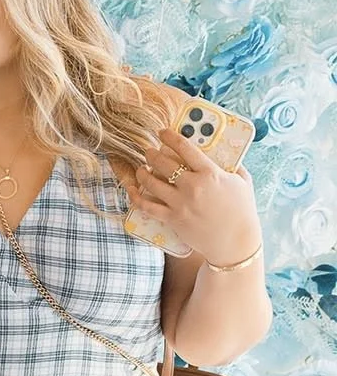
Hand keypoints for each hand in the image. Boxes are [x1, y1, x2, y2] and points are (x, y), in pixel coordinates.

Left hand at [128, 128, 261, 266]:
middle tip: (148, 151)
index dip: (170, 137)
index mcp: (210, 174)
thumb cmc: (242, 212)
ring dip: (142, 173)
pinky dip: (136, 197)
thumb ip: (233, 166)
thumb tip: (226, 153)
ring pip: (151, 182)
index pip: (185, 148)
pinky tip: (132, 190)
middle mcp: (193, 186)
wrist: (236, 243)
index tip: (162, 132)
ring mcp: (180, 203)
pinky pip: (147, 206)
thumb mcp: (243, 183)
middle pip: (163, 162)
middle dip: (151, 154)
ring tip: (141, 169)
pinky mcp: (172, 218)